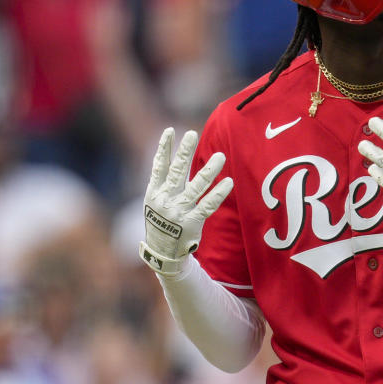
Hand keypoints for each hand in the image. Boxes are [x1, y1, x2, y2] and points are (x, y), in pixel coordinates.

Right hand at [140, 128, 232, 274]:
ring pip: (196, 187)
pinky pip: (208, 205)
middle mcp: (165, 200)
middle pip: (176, 172)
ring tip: (220, 156)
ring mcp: (178, 212)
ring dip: (209, 170)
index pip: (158, 166)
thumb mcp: (154, 201)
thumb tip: (172, 155)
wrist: (162, 252)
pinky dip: (218, 193)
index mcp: (154, 193)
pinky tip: (228, 182)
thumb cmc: (161, 221)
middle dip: (184, 152)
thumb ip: (163, 181)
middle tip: (192, 133)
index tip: (170, 131)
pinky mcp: (192, 223)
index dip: (163, 148)